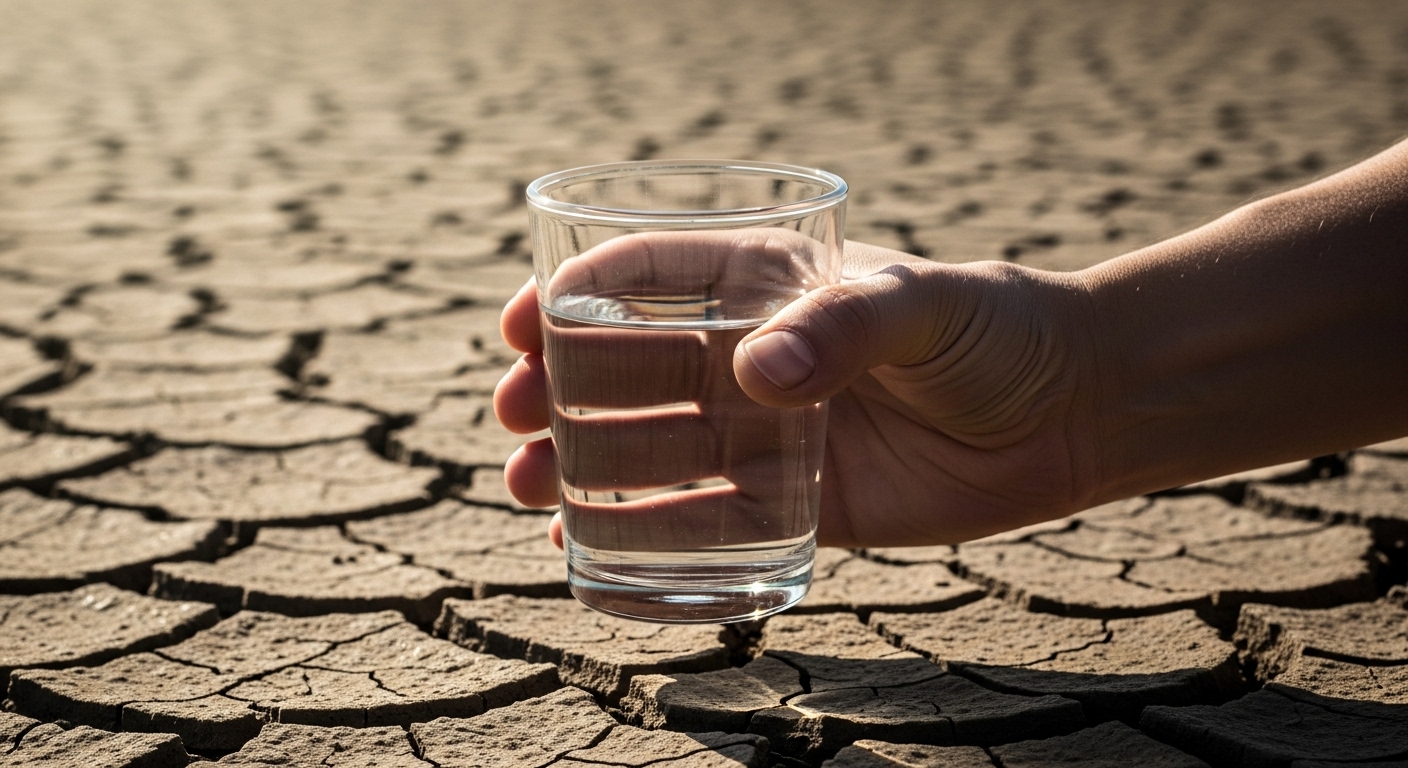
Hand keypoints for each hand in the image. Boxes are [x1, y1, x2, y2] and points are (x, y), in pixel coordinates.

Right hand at [495, 236, 1101, 547]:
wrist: (1070, 413)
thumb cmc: (996, 330)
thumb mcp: (925, 303)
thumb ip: (846, 326)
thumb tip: (760, 375)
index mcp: (769, 287)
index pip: (649, 277)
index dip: (574, 296)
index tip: (521, 324)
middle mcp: (753, 359)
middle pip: (630, 372)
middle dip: (561, 391)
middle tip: (515, 419)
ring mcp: (769, 436)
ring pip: (653, 452)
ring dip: (584, 469)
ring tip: (531, 491)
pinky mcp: (799, 507)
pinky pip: (707, 527)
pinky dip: (647, 544)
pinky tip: (591, 560)